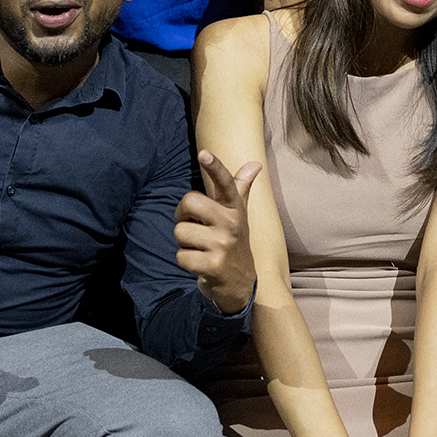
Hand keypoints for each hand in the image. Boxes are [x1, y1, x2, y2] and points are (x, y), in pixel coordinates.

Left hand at [176, 151, 260, 312]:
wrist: (240, 283)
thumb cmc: (233, 242)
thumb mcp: (238, 215)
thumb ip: (242, 189)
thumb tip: (255, 164)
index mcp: (234, 209)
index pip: (225, 183)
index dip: (214, 167)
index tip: (204, 153)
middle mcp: (231, 224)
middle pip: (189, 201)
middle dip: (182, 215)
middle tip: (193, 226)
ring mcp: (223, 245)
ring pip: (180, 232)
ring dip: (184, 243)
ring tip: (200, 249)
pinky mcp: (213, 266)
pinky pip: (181, 256)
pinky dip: (185, 261)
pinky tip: (199, 263)